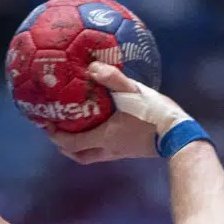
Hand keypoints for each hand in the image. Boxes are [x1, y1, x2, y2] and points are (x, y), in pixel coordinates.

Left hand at [50, 63, 190, 163]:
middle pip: (76, 155)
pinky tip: (97, 129)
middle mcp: (108, 150)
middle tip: (54, 130)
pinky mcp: (128, 152)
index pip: (71, 143)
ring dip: (76, 149)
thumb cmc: (155, 113)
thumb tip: (91, 66)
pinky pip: (102, 153)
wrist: (178, 135)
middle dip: (62, 145)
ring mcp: (118, 153)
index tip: (45, 124)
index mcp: (104, 137)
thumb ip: (112, 78)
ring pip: (88, 157)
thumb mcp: (133, 91)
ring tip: (70, 133)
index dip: (55, 135)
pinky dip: (91, 145)